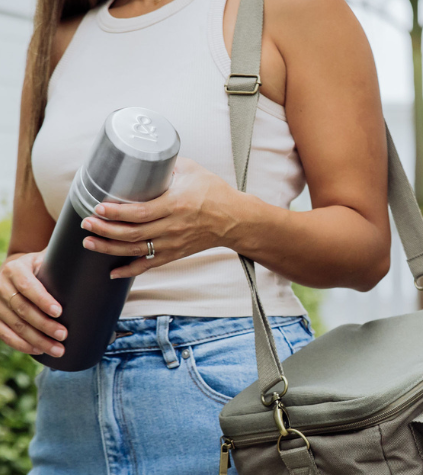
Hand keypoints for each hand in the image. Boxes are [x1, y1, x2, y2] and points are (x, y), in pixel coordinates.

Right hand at [0, 251, 66, 356]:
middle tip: (64, 335)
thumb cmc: (43, 268)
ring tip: (58, 350)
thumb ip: (64, 266)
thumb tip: (96, 275)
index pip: (26, 285)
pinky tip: (37, 350)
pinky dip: (20, 344)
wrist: (18, 269)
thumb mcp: (50, 261)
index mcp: (15, 268)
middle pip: (21, 308)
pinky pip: (3, 333)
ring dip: (36, 339)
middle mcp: (1, 284)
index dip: (42, 300)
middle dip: (43, 324)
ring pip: (14, 324)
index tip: (59, 312)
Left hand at [79, 157, 237, 279]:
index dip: (116, 213)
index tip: (98, 208)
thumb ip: (165, 165)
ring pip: (137, 250)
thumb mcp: (191, 170)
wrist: (235, 219)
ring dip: (110, 248)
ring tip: (89, 242)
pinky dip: (130, 271)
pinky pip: (150, 265)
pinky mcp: (175, 253)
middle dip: (105, 230)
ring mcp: (173, 243)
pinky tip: (112, 272)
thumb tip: (139, 155)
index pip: (140, 212)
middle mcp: (173, 228)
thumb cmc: (214, 192)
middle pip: (133, 233)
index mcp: (176, 205)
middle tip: (86, 224)